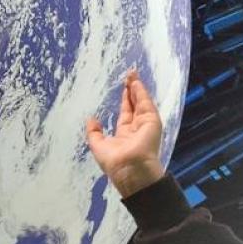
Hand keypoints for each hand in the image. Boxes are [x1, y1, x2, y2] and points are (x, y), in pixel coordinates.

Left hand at [85, 69, 165, 197]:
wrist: (129, 170)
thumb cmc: (114, 162)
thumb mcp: (98, 146)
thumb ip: (94, 132)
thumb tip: (90, 119)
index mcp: (125, 134)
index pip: (126, 113)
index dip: (124, 100)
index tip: (123, 87)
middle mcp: (137, 128)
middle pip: (134, 104)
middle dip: (131, 90)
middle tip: (129, 75)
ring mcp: (146, 124)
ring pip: (141, 102)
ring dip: (137, 88)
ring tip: (132, 74)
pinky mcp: (152, 122)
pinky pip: (146, 104)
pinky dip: (141, 93)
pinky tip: (136, 83)